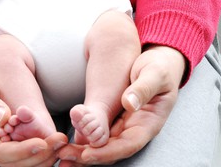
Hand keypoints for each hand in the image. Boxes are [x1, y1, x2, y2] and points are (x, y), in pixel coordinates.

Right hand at [0, 65, 66, 165]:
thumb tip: (3, 118)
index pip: (0, 153)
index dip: (22, 151)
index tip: (42, 143)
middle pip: (14, 162)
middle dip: (38, 155)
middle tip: (60, 141)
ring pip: (20, 160)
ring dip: (42, 154)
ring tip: (61, 142)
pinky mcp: (4, 138)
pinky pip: (22, 150)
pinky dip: (39, 148)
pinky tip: (53, 140)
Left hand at [58, 46, 185, 165]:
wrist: (158, 63)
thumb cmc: (159, 68)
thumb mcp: (154, 74)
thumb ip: (143, 88)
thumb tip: (129, 103)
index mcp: (149, 123)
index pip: (128, 144)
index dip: (107, 152)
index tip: (87, 154)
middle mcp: (136, 129)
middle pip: (112, 150)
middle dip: (89, 156)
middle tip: (64, 156)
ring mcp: (125, 125)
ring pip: (104, 145)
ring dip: (83, 151)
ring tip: (61, 154)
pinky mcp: (116, 119)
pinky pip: (100, 134)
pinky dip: (85, 138)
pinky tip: (69, 141)